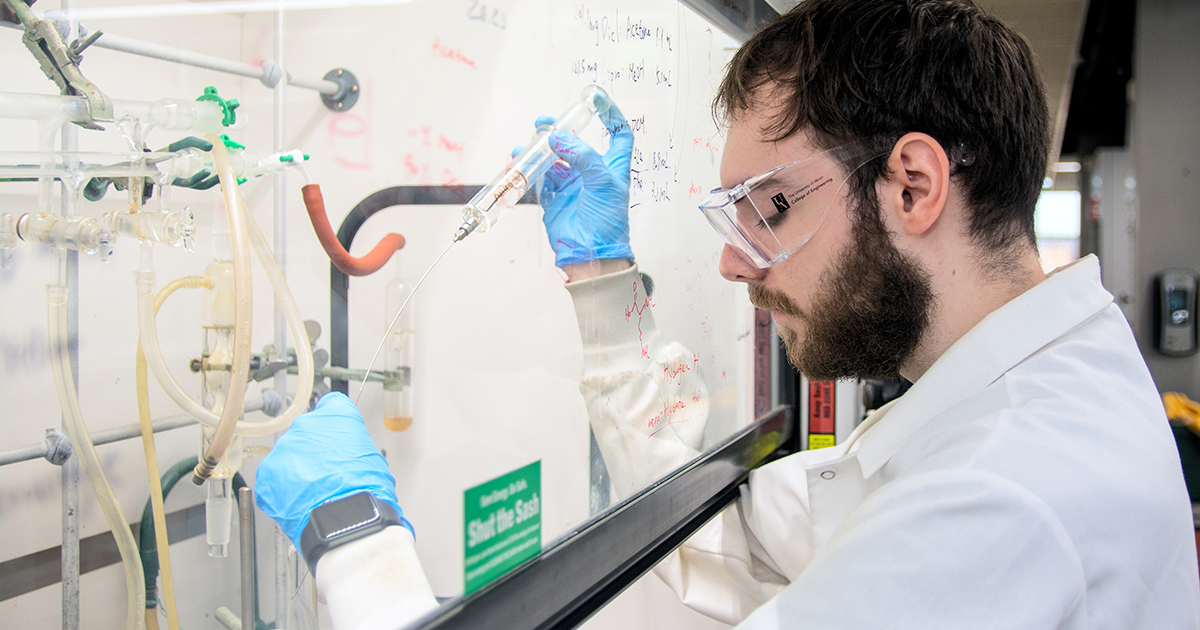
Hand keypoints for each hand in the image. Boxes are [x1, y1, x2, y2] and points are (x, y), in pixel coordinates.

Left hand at [255, 392, 411, 548]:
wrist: (345, 517)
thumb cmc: (365, 489)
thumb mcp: (373, 456)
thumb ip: (353, 445)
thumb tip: (348, 456)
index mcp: (335, 415)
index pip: (331, 406)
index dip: (333, 423)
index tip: (333, 435)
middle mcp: (306, 425)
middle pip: (306, 433)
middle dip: (313, 451)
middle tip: (326, 472)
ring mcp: (284, 448)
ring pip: (288, 456)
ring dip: (297, 470)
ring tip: (313, 491)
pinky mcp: (267, 472)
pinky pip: (273, 478)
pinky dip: (282, 489)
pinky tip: (299, 501)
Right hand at [521, 101, 634, 266]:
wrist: (591, 255)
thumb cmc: (607, 222)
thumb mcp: (602, 183)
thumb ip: (581, 156)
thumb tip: (556, 138)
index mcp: (612, 167)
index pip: (618, 134)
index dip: (611, 115)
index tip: (596, 99)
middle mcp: (592, 172)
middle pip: (576, 142)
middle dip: (560, 130)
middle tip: (544, 123)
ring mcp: (572, 184)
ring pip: (554, 158)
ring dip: (540, 149)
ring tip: (528, 145)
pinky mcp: (554, 197)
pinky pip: (540, 176)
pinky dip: (530, 167)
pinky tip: (521, 160)